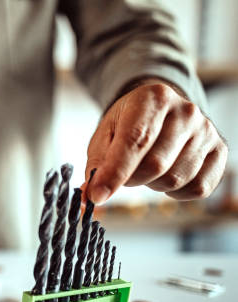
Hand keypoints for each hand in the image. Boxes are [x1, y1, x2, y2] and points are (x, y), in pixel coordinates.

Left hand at [84, 81, 227, 203]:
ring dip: (153, 184)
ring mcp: (206, 131)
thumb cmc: (129, 124)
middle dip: (132, 179)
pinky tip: (167, 175)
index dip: (115, 172)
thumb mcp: (106, 135)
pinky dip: (176, 192)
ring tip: (148, 168)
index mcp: (153, 98)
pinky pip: (197, 188)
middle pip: (155, 165)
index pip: (134, 141)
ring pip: (175, 179)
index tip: (98, 195)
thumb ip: (97, 164)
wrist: (160, 111)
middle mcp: (186, 111)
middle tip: (125, 172)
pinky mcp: (219, 151)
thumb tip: (90, 195)